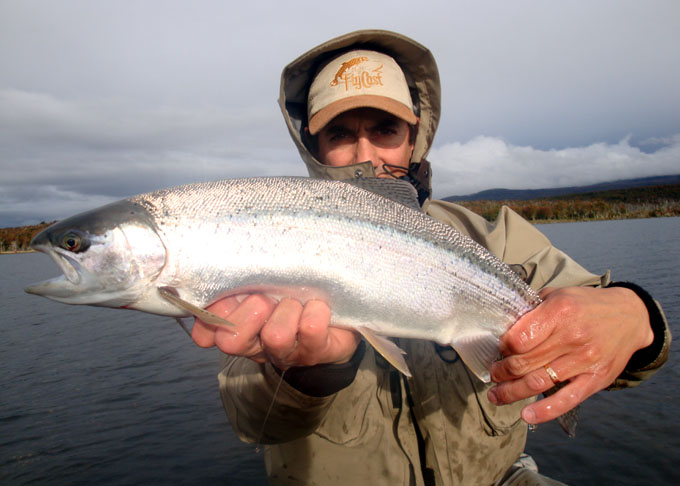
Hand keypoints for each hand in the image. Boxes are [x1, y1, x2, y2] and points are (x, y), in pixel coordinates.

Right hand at [191, 295, 360, 369]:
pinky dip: (316, 311)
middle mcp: (258, 345)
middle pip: (232, 341)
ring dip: (287, 310)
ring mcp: (288, 352)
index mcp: (239, 326)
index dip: (210, 318)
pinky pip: (311, 329)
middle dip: (250, 311)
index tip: (225, 298)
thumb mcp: (263, 286)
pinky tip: (319, 306)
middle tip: (267, 299)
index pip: (207, 332)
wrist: (339, 321)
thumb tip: (217, 266)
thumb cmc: (294, 295)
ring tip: (298, 301)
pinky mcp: (318, 351)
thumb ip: (241, 280)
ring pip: (274, 336)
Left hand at [487, 286, 652, 424]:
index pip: (518, 339)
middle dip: (501, 372)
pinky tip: (526, 414)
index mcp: (559, 312)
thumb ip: (531, 310)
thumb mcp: (557, 295)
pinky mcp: (596, 379)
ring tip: (496, 395)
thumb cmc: (586, 305)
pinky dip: (545, 411)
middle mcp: (572, 337)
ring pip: (538, 382)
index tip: (498, 350)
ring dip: (511, 392)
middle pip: (524, 363)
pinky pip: (567, 399)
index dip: (502, 348)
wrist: (630, 317)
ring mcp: (585, 360)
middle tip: (493, 374)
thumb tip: (502, 328)